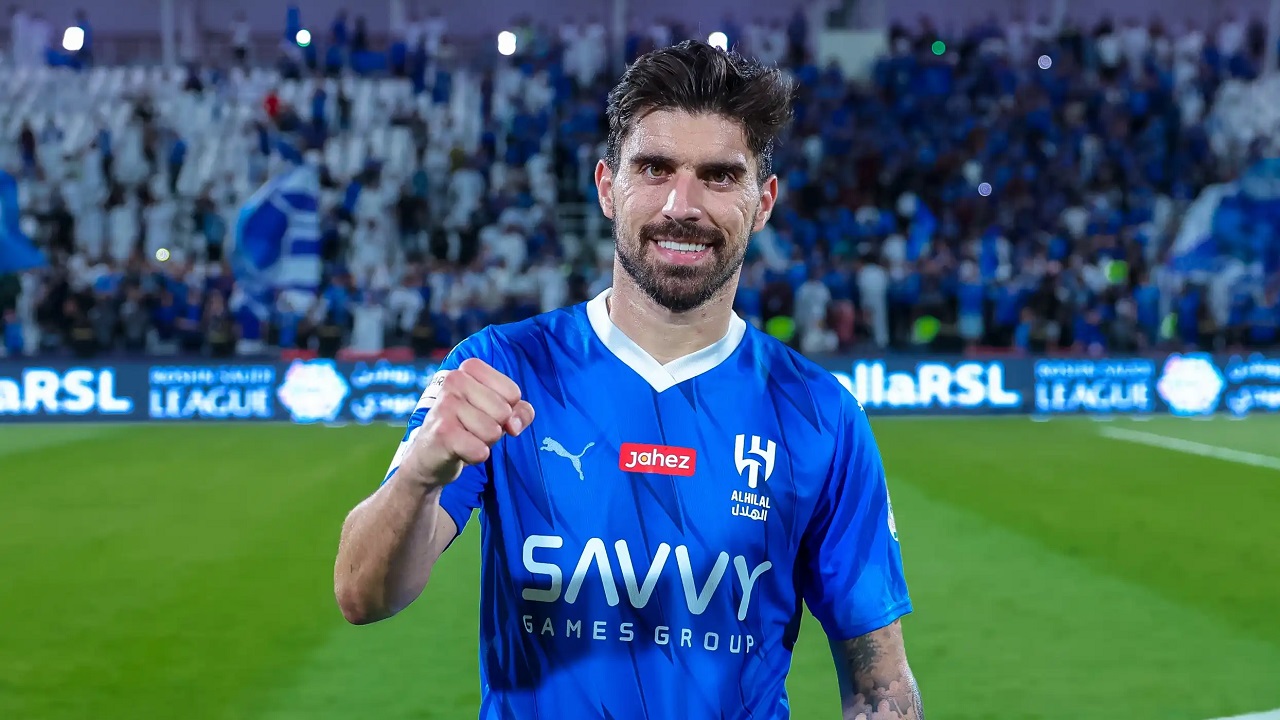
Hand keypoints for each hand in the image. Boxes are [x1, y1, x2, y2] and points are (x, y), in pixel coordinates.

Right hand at [402, 358, 534, 487]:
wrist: (429, 454)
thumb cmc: (468, 426)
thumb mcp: (498, 413)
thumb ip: (520, 412)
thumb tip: (513, 425)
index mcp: (470, 367)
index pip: (513, 393)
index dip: (507, 410)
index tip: (484, 412)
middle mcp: (454, 380)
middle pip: (504, 412)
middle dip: (495, 428)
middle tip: (472, 428)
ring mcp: (446, 404)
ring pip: (493, 432)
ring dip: (484, 443)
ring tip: (465, 438)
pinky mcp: (442, 432)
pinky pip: (480, 451)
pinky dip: (475, 456)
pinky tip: (459, 450)